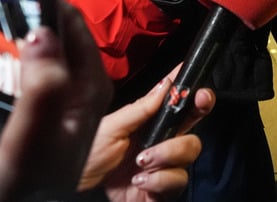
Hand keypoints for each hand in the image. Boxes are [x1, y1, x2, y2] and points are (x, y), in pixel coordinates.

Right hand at [0, 1, 111, 200]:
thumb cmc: (27, 192)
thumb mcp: (31, 142)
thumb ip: (42, 89)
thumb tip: (44, 32)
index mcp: (86, 90)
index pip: (71, 26)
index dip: (45, 0)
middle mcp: (68, 93)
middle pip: (39, 39)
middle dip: (6, 20)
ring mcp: (41, 107)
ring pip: (11, 61)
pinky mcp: (15, 122)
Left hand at [80, 66, 214, 200]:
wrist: (75, 187)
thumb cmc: (88, 154)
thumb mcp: (110, 126)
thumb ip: (140, 109)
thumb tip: (165, 86)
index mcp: (150, 123)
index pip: (179, 104)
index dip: (195, 94)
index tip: (201, 89)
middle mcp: (160, 144)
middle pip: (193, 130)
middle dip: (195, 117)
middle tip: (190, 111)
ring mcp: (163, 168)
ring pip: (188, 154)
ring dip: (167, 154)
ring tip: (142, 161)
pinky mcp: (161, 191)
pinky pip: (176, 181)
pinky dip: (159, 180)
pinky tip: (140, 180)